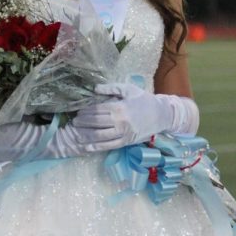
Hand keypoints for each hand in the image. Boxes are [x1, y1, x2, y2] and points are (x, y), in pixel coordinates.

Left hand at [71, 83, 197, 148]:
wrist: (161, 115)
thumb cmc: (144, 100)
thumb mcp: (129, 90)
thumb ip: (111, 88)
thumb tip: (94, 88)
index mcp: (120, 107)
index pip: (98, 110)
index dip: (86, 111)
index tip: (78, 111)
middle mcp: (120, 121)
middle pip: (96, 123)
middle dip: (83, 122)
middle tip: (74, 122)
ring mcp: (123, 133)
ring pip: (100, 136)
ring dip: (86, 135)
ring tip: (77, 134)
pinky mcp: (126, 142)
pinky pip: (108, 146)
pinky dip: (96, 147)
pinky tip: (87, 147)